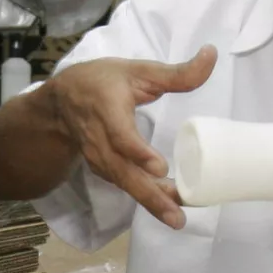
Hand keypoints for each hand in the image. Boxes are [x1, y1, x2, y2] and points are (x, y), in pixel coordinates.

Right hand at [44, 46, 216, 228]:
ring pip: (124, 183)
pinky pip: (125, 185)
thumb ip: (177, 72)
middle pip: (123, 171)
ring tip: (176, 218)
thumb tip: (212, 54)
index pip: (120, 134)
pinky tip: (167, 208)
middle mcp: (99, 138)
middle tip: (176, 215)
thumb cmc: (103, 81)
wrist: (61, 102)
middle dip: (149, 195)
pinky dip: (144, 199)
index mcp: (107, 108)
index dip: (137, 152)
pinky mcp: (103, 168)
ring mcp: (99, 157)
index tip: (159, 167)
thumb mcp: (138, 70)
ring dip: (150, 202)